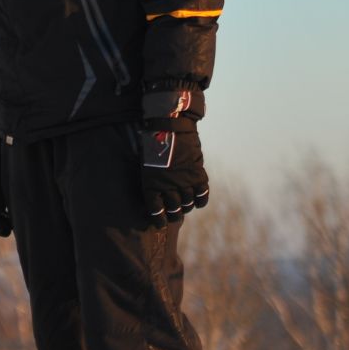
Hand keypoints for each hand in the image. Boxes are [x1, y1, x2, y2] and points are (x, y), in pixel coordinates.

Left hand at [137, 112, 208, 227]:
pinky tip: (198, 202)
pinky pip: (202, 194)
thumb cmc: (153, 143)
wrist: (170, 126)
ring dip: (187, 206)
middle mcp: (167, 186)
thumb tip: (159, 195)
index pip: (155, 210)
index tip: (160, 223)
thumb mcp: (146, 163)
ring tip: (186, 206)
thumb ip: (154, 180)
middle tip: (175, 214)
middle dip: (175, 214)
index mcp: (150, 184)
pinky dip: (201, 201)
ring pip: (188, 203)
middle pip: (174, 209)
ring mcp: (183, 181)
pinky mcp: (197, 174)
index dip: (158, 219)